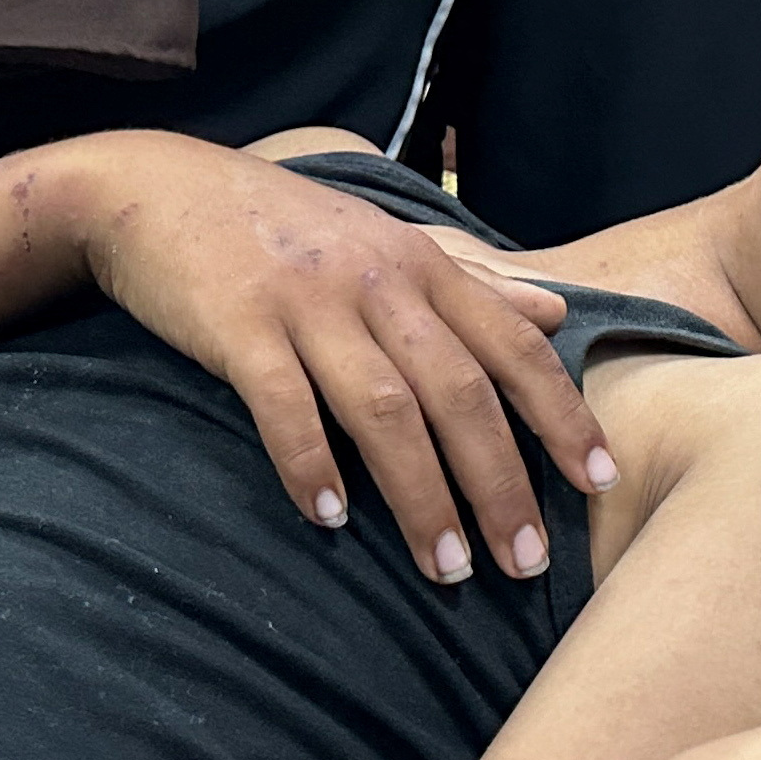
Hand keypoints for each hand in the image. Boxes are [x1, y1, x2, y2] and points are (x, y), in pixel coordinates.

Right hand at [58, 136, 603, 584]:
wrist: (162, 189)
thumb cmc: (286, 228)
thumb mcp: (390, 241)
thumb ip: (476, 283)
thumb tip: (556, 315)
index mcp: (422, 266)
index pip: (513, 347)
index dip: (561, 416)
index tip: (598, 483)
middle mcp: (377, 282)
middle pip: (459, 392)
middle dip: (501, 484)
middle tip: (528, 564)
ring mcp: (308, 302)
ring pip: (384, 409)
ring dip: (422, 496)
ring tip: (446, 570)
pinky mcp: (239, 325)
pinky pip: (284, 405)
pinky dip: (311, 464)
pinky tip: (330, 519)